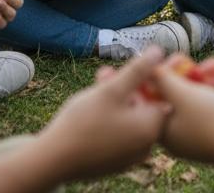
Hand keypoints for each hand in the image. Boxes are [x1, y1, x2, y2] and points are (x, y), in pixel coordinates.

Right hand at [37, 48, 171, 179]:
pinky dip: (111, 119)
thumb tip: (158, 50)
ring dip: (116, 100)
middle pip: (142, 107)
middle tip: (104, 74)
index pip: (159, 95)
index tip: (127, 69)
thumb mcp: (112, 90)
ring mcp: (130, 156)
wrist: (54, 160)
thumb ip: (138, 70)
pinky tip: (92, 108)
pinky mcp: (115, 163)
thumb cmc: (83, 123)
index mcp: (151, 128)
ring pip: (128, 119)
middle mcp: (145, 146)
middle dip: (126, 87)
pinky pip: (119, 134)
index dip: (145, 78)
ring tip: (96, 85)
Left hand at [152, 54, 213, 164]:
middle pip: (178, 94)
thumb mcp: (182, 92)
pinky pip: (208, 108)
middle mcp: (174, 136)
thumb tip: (151, 69)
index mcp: (160, 128)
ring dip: (211, 78)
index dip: (166, 73)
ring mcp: (193, 137)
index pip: (155, 94)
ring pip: (196, 98)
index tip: (182, 60)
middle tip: (208, 64)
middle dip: (195, 73)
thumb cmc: (212, 118)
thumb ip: (163, 78)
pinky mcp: (211, 137)